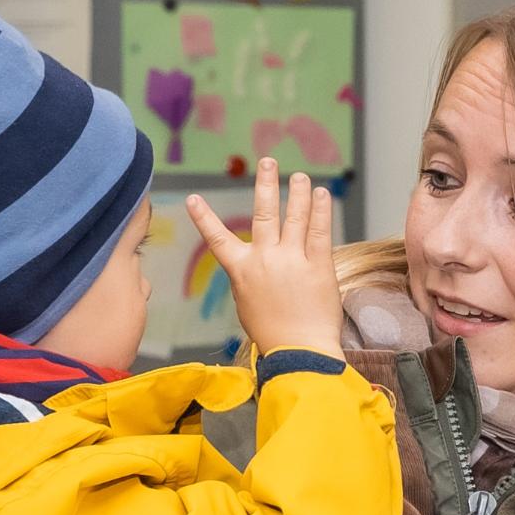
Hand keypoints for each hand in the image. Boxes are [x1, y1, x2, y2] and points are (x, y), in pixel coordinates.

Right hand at [188, 158, 342, 358]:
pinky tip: (321, 195)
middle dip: (266, 184)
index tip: (192, 198)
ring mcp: (292, 260)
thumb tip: (255, 268)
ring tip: (300, 177)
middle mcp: (265, 259)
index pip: (217, 239)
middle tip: (268, 161)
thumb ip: (250, 280)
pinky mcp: (319, 266)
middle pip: (264, 213)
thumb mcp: (248, 306)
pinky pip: (319, 231)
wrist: (299, 352)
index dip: (203, 218)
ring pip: (294, 216)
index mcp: (242, 271)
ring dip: (297, 192)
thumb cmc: (273, 335)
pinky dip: (320, 210)